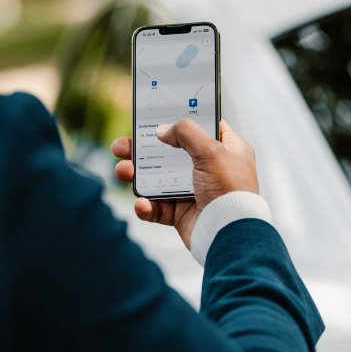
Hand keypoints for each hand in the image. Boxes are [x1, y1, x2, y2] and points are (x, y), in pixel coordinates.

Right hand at [111, 120, 258, 248]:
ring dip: (137, 175)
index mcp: (228, 150)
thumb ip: (186, 133)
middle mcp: (211, 169)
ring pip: (158, 179)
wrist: (230, 236)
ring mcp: (194, 192)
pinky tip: (142, 204)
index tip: (159, 115)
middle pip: (171, 153)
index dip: (182, 120)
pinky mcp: (182, 214)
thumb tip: (162, 131)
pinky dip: (147, 206)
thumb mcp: (212, 151)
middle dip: (143, 150)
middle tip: (121, 146)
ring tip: (122, 171)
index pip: (204, 127)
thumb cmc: (229, 191)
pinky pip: (158, 207)